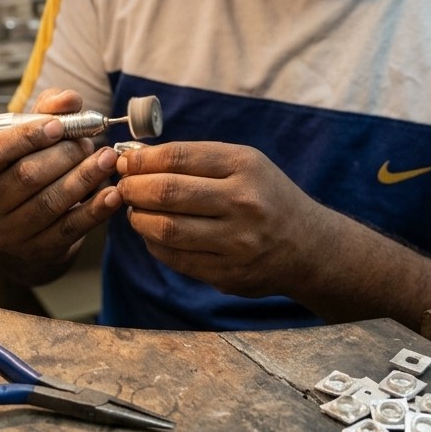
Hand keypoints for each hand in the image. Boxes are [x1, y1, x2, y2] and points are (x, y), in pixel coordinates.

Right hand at [0, 87, 119, 269]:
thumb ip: (46, 113)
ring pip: (50, 203)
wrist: (19, 231)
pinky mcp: (36, 251)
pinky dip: (94, 210)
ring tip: (107, 159)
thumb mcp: (25, 140)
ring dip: (84, 178)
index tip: (58, 125)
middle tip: (89, 143)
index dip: (26, 137)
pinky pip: (69, 228)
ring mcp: (7, 234)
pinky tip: (112, 194)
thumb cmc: (22, 172)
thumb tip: (70, 99)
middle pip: (26, 176)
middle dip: (64, 155)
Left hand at [115, 140, 323, 298]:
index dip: (142, 160)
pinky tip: (152, 233)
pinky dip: (154, 244)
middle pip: (167, 193)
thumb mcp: (245, 164)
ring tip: (135, 210)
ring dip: (139, 218)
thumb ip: (195, 159)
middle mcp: (243, 203)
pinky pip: (175, 258)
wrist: (308, 246)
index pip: (178, 157)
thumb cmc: (266, 196)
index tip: (125, 162)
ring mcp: (237, 243)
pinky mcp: (228, 274)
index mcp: (245, 167)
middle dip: (133, 188)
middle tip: (123, 186)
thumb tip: (137, 158)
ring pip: (166, 229)